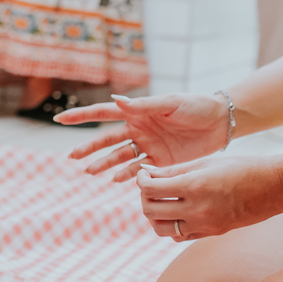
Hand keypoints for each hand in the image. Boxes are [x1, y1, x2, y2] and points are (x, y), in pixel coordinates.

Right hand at [58, 93, 228, 181]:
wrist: (222, 123)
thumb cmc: (196, 106)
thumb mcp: (170, 103)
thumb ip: (143, 105)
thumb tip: (116, 100)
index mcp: (137, 112)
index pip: (102, 114)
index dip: (80, 116)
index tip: (59, 119)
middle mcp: (138, 129)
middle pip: (106, 140)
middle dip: (88, 148)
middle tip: (71, 157)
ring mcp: (148, 146)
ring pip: (119, 157)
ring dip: (104, 164)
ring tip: (89, 172)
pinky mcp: (161, 161)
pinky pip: (139, 170)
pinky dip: (127, 176)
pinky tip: (115, 180)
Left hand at [135, 156, 282, 240]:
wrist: (275, 186)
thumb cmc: (241, 167)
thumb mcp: (205, 162)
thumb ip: (173, 170)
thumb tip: (146, 173)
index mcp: (195, 186)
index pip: (149, 189)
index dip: (141, 180)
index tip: (145, 173)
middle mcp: (197, 209)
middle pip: (150, 211)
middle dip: (144, 197)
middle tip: (151, 186)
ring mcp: (205, 225)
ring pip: (161, 229)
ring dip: (154, 215)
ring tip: (161, 200)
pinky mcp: (211, 233)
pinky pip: (179, 236)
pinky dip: (171, 226)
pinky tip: (177, 211)